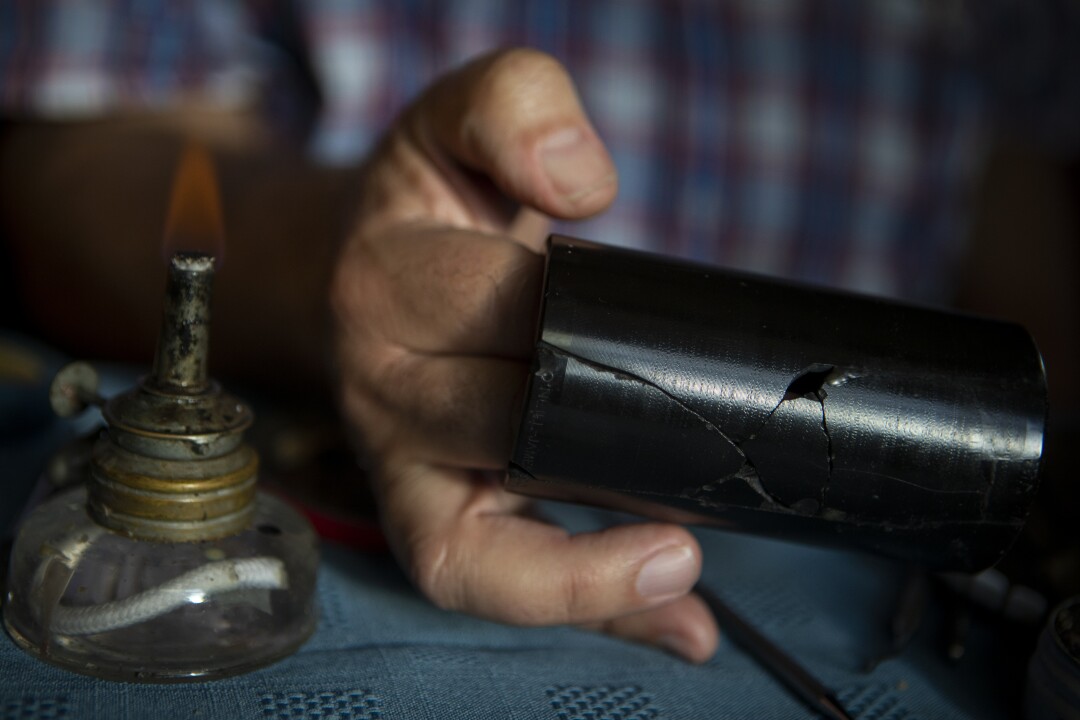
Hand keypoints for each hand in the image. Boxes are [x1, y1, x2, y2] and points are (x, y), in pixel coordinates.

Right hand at [331, 49, 717, 661]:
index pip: (495, 316)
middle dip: (604, 449)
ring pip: (475, 551)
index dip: (581, 334)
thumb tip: (580, 185)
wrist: (376, 266)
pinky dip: (586, 607)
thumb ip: (517, 106)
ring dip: (587, 576)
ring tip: (683, 565)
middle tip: (708, 455)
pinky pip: (492, 582)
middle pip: (497, 435)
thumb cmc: (435, 206)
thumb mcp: (464, 118)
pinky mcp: (428, 514)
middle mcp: (382, 387)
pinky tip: (678, 619)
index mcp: (389, 282)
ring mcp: (400, 464)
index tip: (660, 343)